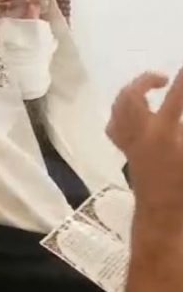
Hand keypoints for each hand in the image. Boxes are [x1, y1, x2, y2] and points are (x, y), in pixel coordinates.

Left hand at [106, 70, 182, 231]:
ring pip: (118, 108)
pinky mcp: (126, 151)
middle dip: (146, 80)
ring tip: (149, 88)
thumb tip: (179, 123)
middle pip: (131, 96)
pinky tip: (135, 112)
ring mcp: (129, 142)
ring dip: (132, 92)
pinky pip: (115, 124)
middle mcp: (140, 133)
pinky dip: (122, 112)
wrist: (162, 213)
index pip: (176, 98)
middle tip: (164, 79)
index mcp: (163, 134)